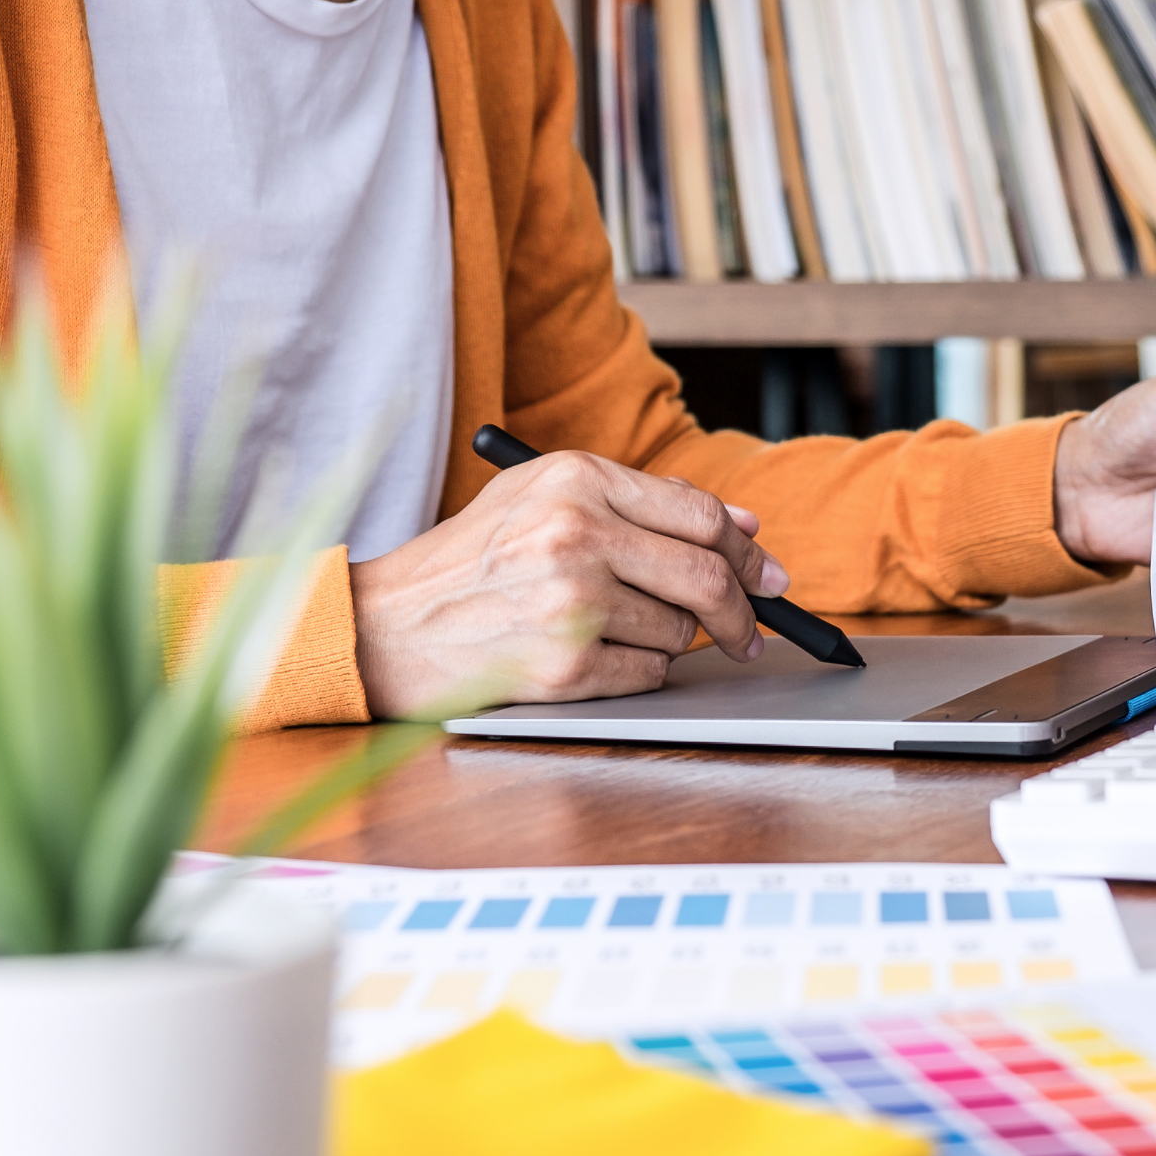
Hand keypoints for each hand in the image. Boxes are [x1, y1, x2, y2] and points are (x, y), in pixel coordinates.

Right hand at [346, 451, 785, 717]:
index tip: (769, 577)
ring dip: (667, 641)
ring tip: (607, 629)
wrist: (387, 625)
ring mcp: (570, 602)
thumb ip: (641, 503)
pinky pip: (648, 675)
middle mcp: (575, 533)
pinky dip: (637, 673)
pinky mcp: (564, 664)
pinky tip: (590, 657)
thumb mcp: (540, 500)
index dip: (748, 553)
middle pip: (708, 576)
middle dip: (744, 612)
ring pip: (679, 632)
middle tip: (750, 632)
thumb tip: (744, 527)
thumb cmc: (469, 561)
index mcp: (576, 479)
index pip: (701, 515)